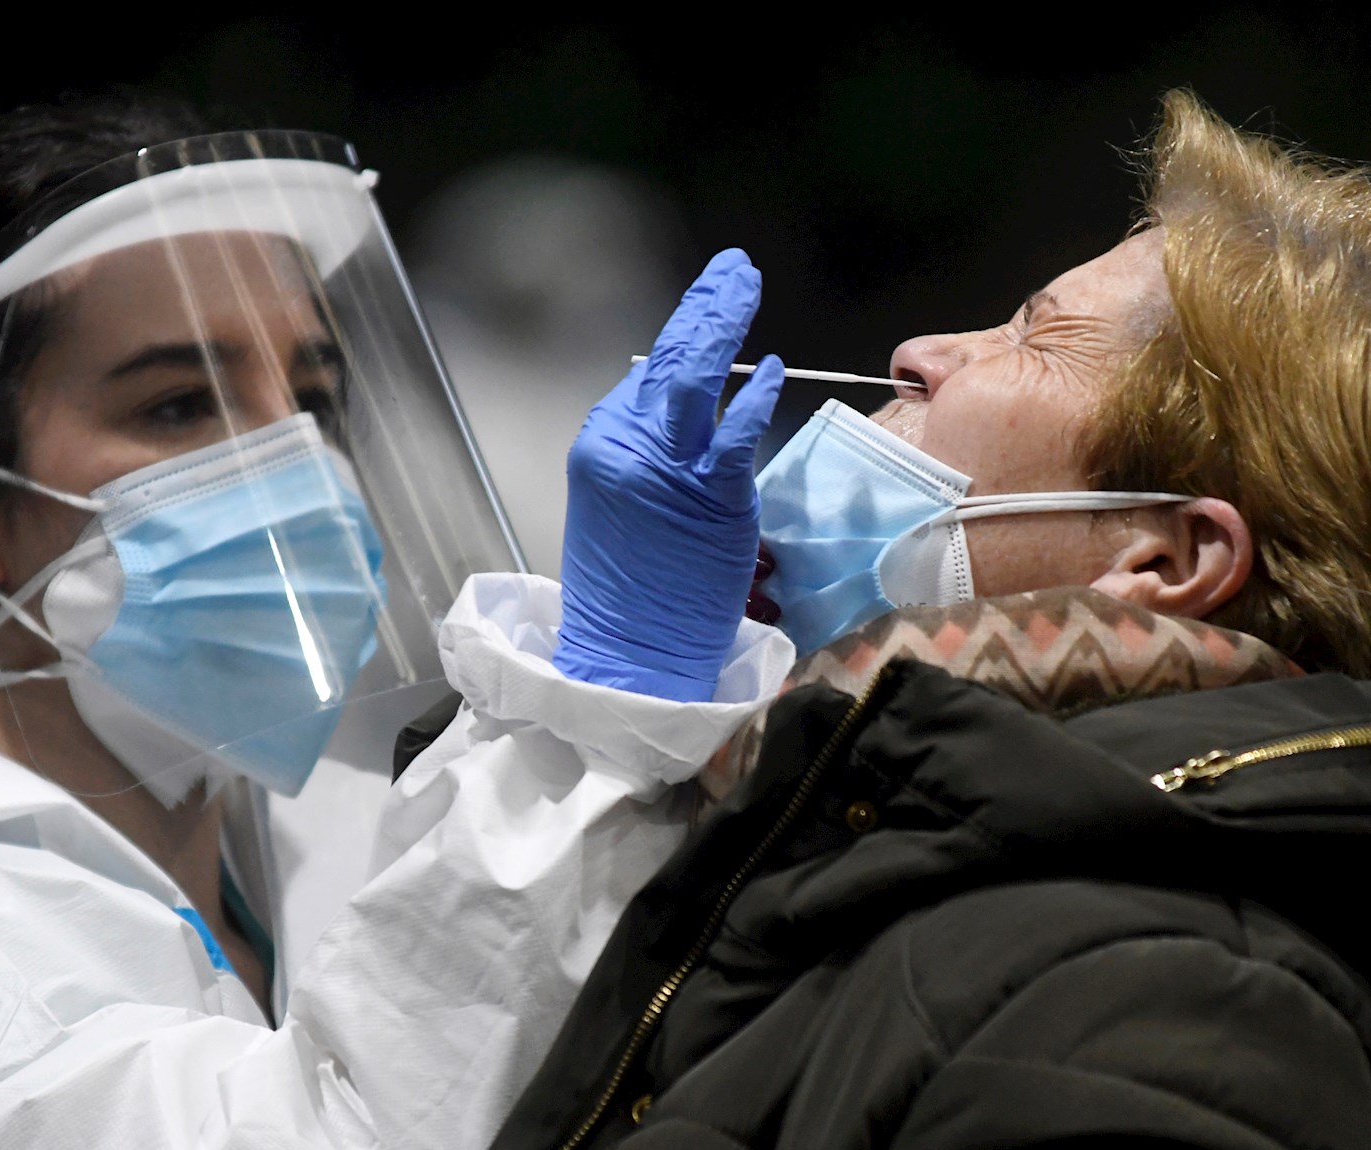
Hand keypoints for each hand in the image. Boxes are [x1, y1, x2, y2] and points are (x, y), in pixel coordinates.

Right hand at [553, 249, 784, 700]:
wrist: (628, 657)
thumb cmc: (631, 596)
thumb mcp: (621, 511)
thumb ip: (648, 459)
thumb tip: (683, 420)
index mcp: (603, 447)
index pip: (650, 380)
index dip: (688, 337)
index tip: (712, 306)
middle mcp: (626, 448)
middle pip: (669, 362)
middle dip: (704, 309)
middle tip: (733, 272)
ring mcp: (666, 470)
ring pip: (693, 381)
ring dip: (722, 325)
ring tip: (743, 286)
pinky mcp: (707, 496)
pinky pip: (733, 433)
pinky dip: (750, 398)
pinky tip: (767, 368)